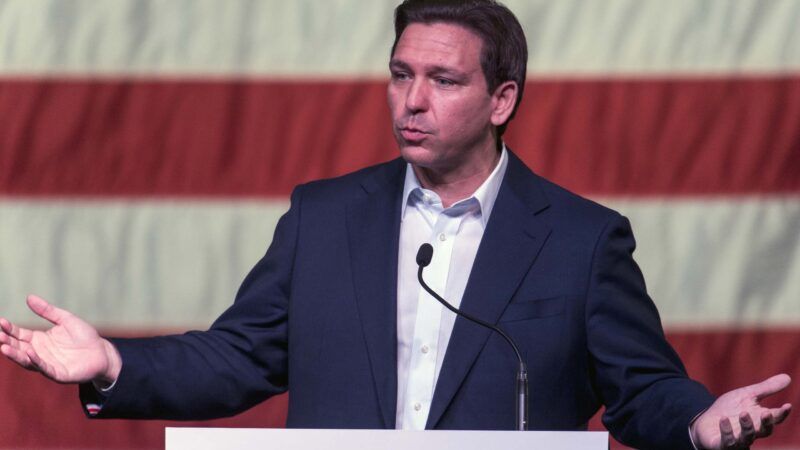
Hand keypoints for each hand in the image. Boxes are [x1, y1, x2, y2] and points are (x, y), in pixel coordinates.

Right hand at [0, 295, 120, 385]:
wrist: (102, 352)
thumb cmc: (84, 336)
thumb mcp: (65, 319)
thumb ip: (48, 311)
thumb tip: (29, 297)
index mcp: (39, 340)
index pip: (19, 334)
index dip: (9, 329)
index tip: (0, 321)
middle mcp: (39, 352)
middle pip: (18, 347)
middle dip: (7, 342)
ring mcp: (47, 364)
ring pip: (27, 360)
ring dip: (15, 354)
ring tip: (3, 347)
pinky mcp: (58, 373)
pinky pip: (45, 368)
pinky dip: (36, 362)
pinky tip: (29, 353)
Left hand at [691, 374, 791, 448]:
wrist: (706, 423)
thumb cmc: (729, 409)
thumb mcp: (746, 396)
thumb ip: (766, 389)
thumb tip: (788, 377)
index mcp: (759, 420)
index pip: (775, 418)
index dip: (782, 413)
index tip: (787, 405)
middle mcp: (752, 433)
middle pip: (764, 431)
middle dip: (766, 423)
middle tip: (767, 413)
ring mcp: (738, 440)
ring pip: (747, 438)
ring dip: (747, 426)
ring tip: (744, 413)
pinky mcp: (722, 445)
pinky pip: (726, 441)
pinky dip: (726, 431)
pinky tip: (723, 419)